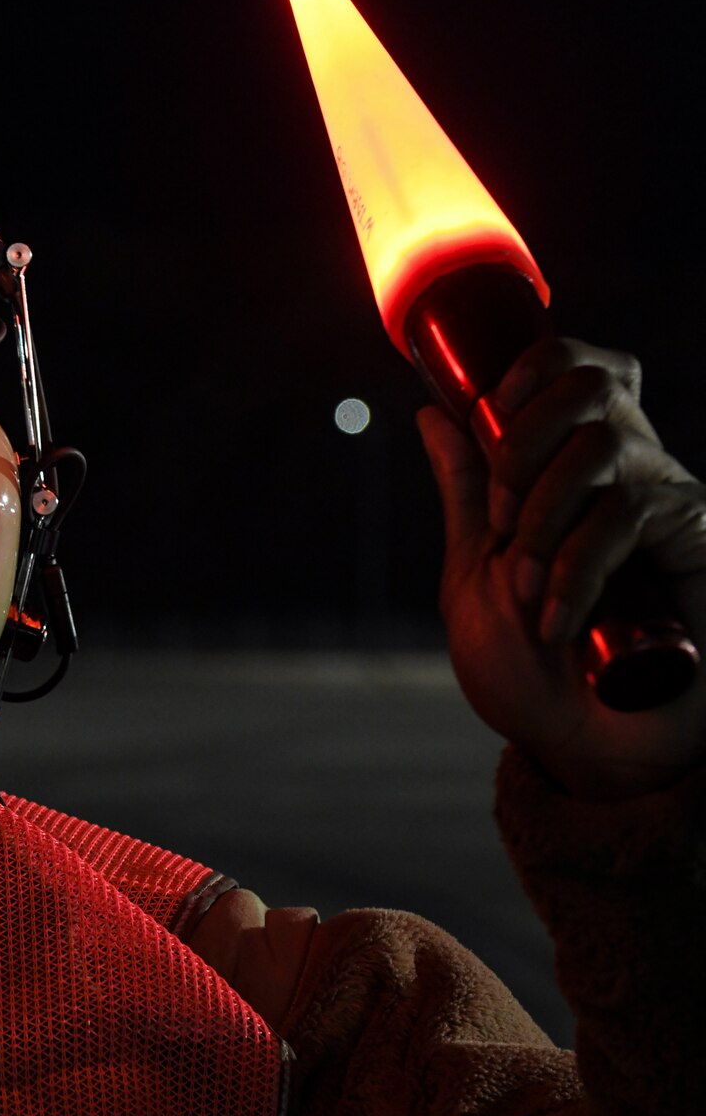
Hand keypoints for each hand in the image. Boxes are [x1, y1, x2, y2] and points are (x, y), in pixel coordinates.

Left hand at [418, 338, 705, 799]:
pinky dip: (574, 566)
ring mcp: (665, 503)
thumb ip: (466, 491)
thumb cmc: (528, 672)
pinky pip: (627, 515)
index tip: (484, 415)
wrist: (585, 750)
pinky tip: (557, 619)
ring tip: (526, 588)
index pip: (571, 365)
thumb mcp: (475, 571)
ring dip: (540, 517)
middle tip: (499, 522)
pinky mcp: (695, 541)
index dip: (529, 369)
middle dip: (523, 441)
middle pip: (590, 383)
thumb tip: (435, 411)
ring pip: (600, 447)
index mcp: (570, 466)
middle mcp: (627, 471)